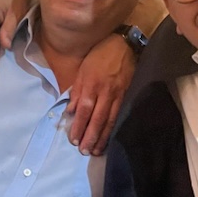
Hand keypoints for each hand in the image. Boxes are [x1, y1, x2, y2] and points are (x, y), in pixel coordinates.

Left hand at [67, 34, 134, 155]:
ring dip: (103, 137)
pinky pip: (119, 115)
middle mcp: (105, 92)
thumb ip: (76, 90)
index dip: (79, 126)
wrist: (123, 45)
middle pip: (97, 119)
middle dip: (91, 137)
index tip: (74, 139)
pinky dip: (114, 128)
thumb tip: (71, 111)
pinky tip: (110, 138)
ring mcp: (118, 95)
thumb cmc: (99, 55)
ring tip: (97, 151)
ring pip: (110, 120)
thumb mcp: (82, 69)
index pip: (84, 110)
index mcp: (92, 84)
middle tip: (84, 151)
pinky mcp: (126, 96)